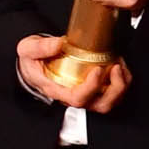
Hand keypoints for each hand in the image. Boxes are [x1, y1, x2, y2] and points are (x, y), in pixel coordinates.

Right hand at [16, 34, 132, 111]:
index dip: (91, 87)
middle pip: (99, 105)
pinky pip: (112, 91)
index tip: (98, 69)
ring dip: (121, 84)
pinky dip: (121, 80)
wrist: (33, 65)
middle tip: (116, 67)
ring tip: (120, 65)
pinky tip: (119, 65)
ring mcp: (85, 93)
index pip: (77, 98)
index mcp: (57, 90)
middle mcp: (73, 95)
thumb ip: (40, 47)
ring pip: (109, 101)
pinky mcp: (93, 88)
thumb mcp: (27, 49)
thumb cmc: (32, 61)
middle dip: (115, 89)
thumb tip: (58, 44)